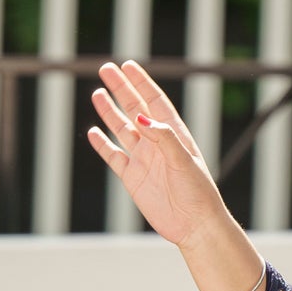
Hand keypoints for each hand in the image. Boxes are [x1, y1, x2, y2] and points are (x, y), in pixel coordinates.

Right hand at [87, 61, 233, 250]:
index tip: (127, 65)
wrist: (194, 226)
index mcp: (174, 134)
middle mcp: (157, 143)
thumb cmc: (198, 192)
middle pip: (135, 109)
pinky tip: (93, 131)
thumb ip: (164, 138)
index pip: (154, 101)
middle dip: (121, 89)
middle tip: (105, 68)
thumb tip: (140, 118)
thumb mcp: (184, 161)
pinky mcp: (133, 179)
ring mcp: (144, 160)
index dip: (141, 82)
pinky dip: (103, 144)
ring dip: (109, 112)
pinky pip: (114, 156)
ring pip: (122, 129)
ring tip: (97, 93)